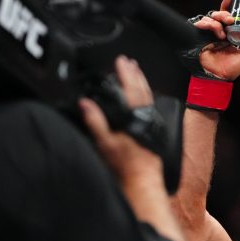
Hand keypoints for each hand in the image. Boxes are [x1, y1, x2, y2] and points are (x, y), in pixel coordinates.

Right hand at [79, 55, 162, 181]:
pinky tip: (142, 97)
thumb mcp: (105, 143)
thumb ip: (95, 121)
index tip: (120, 61)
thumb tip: (85, 103)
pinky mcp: (154, 131)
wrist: (143, 179)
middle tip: (130, 62)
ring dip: (142, 84)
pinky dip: (145, 97)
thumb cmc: (124, 164)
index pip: (130, 90)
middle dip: (135, 75)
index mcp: (135, 117)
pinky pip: (150, 108)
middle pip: (142, 91)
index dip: (125, 74)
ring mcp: (153, 124)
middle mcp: (147, 118)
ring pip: (148, 99)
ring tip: (137, 73)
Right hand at [191, 0, 239, 80]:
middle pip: (217, 14)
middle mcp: (217, 32)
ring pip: (210, 17)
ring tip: (223, 33)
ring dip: (218, 21)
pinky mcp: (198, 36)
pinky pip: (201, 23)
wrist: (220, 77)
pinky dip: (209, 24)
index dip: (226, 6)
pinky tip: (217, 34)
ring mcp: (207, 34)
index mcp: (228, 34)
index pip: (226, 17)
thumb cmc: (232, 68)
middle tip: (230, 19)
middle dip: (224, 13)